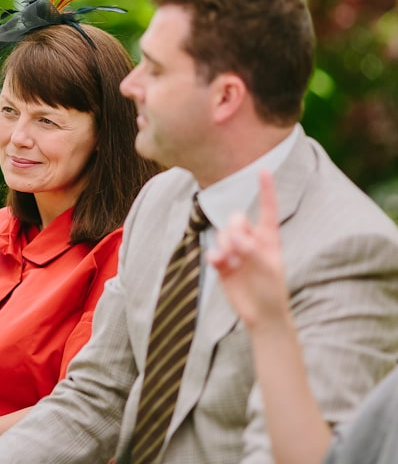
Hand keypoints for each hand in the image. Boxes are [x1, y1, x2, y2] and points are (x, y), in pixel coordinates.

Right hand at [207, 170, 288, 330]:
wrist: (261, 314)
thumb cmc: (272, 291)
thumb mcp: (268, 269)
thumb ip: (252, 250)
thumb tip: (236, 236)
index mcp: (268, 238)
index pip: (267, 209)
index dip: (265, 190)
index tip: (263, 170)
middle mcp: (252, 241)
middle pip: (236, 218)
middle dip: (234, 229)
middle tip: (238, 246)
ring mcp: (236, 251)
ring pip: (222, 234)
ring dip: (224, 246)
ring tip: (230, 262)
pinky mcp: (224, 264)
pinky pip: (213, 251)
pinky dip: (215, 257)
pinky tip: (220, 265)